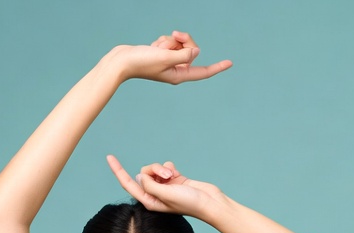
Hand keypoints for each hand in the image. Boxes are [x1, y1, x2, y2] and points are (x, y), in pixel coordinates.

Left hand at [106, 156, 224, 219]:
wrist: (208, 202)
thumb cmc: (189, 203)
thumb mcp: (165, 194)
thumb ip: (150, 185)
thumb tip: (140, 177)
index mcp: (149, 201)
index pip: (129, 184)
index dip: (118, 171)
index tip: (109, 157)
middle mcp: (154, 194)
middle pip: (143, 174)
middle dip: (154, 170)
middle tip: (166, 176)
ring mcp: (163, 187)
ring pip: (154, 169)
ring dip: (163, 169)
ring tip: (173, 176)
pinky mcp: (173, 180)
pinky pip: (164, 167)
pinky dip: (170, 168)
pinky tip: (177, 174)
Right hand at [109, 30, 231, 84]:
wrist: (123, 61)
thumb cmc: (142, 62)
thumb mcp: (165, 57)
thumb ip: (184, 54)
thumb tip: (196, 51)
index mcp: (179, 76)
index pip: (202, 72)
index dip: (216, 67)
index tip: (230, 62)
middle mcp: (176, 70)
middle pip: (192, 50)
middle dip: (185, 40)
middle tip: (176, 35)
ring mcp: (169, 62)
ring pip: (180, 44)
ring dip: (169, 41)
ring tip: (157, 46)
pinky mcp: (162, 54)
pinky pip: (170, 42)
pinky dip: (162, 41)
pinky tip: (152, 47)